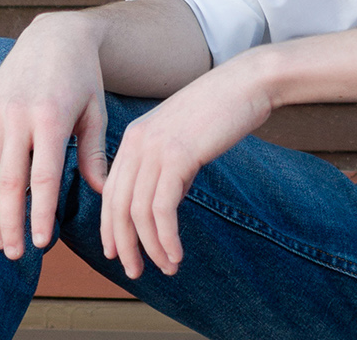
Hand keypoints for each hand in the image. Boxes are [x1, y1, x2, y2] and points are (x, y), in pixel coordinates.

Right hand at [0, 15, 109, 259]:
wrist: (52, 36)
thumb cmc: (82, 78)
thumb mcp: (95, 111)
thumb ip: (93, 154)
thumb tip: (103, 193)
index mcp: (50, 117)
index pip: (42, 178)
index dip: (41, 213)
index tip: (43, 243)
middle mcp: (17, 116)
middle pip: (8, 182)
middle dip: (10, 222)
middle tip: (16, 254)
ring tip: (2, 241)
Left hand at [99, 51, 273, 278]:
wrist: (246, 84)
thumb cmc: (221, 110)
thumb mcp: (183, 138)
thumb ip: (169, 165)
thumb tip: (167, 201)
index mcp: (134, 137)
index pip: (111, 191)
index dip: (110, 226)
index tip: (117, 253)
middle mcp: (137, 143)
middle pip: (117, 205)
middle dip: (125, 244)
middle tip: (136, 272)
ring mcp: (155, 148)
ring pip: (139, 212)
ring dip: (151, 248)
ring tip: (167, 268)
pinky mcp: (178, 156)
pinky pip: (163, 209)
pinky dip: (167, 238)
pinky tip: (177, 253)